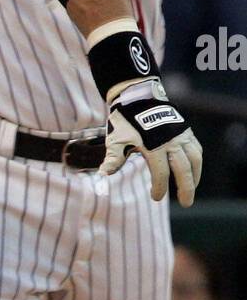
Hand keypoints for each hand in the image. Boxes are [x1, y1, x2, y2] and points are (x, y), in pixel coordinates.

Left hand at [100, 78, 201, 206]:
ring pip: (194, 159)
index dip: (159, 187)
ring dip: (195, 176)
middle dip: (186, 188)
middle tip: (186, 203)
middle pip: (183, 169)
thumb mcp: (116, 140)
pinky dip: (196, 162)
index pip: (161, 173)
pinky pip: (196, 149)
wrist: (137, 96)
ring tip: (192, 189)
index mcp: (153, 146)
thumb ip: (113, 159)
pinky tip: (193, 171)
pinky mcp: (185, 130)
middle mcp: (171, 141)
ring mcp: (180, 135)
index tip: (155, 197)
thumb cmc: (125, 120)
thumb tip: (103, 175)